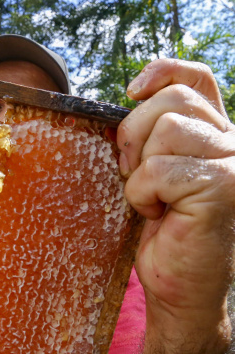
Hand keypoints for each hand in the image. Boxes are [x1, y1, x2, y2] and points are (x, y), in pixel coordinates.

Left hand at [117, 59, 234, 350]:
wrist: (180, 286)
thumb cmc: (161, 229)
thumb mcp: (153, 171)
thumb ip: (152, 134)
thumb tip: (131, 94)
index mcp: (213, 133)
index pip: (195, 77)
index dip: (162, 71)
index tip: (131, 90)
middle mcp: (232, 141)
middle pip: (169, 100)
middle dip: (133, 134)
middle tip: (134, 172)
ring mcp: (233, 162)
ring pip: (164, 129)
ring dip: (139, 169)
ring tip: (152, 198)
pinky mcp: (224, 186)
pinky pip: (159, 169)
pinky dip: (142, 193)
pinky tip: (157, 214)